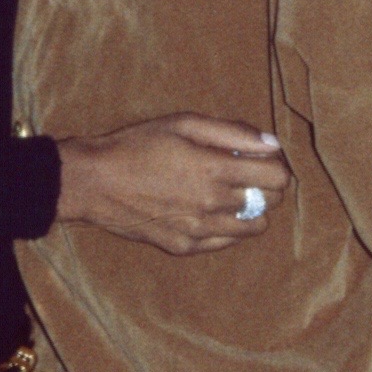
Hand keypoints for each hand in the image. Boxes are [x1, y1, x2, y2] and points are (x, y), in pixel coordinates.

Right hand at [56, 114, 289, 255]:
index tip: (264, 158)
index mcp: (214, 170)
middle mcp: (212, 205)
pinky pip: (226, 242)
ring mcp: (199, 230)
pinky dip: (229, 226)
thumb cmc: (138, 145)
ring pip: (252, 227)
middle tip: (248, 173)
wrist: (95, 182)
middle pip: (269, 202)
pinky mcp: (185, 247)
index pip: (276, 177)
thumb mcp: (183, 124)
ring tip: (231, 192)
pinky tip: (211, 209)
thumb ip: (232, 133)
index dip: (276, 165)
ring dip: (251, 208)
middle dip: (266, 186)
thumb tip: (272, 144)